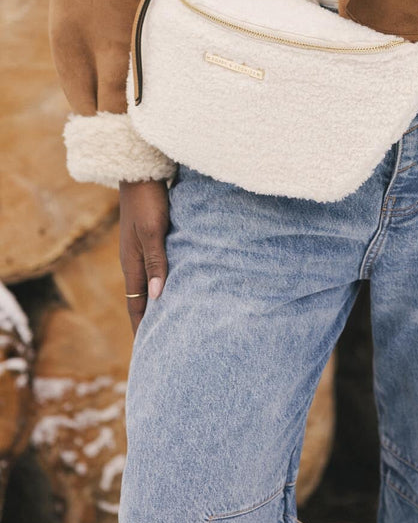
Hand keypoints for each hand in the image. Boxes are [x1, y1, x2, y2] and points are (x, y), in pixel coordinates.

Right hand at [119, 179, 169, 333]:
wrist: (141, 170)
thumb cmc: (148, 199)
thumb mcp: (152, 230)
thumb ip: (157, 261)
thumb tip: (159, 297)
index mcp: (132, 263)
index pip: (136, 305)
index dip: (142, 328)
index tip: (149, 352)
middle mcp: (135, 260)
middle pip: (143, 299)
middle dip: (152, 321)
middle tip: (165, 344)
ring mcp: (143, 249)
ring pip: (152, 283)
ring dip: (161, 302)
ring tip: (175, 321)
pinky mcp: (154, 238)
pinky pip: (160, 268)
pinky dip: (167, 282)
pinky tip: (181, 284)